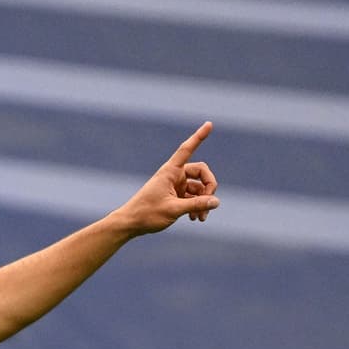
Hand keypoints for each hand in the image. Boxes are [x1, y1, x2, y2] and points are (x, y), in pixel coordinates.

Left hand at [112, 122, 218, 236]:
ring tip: (200, 218)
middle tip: (209, 204)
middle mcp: (174, 175)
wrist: (131, 223)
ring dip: (203, 202)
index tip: (209, 124)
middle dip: (209, 188)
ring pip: (199, 188)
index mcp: (170, 171)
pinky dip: (196, 206)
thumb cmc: (147, 214)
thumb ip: (197, 205)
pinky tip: (195, 218)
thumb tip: (217, 202)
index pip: (187, 149)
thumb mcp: (174, 210)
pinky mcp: (176, 196)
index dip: (198, 137)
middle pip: (201, 172)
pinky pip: (193, 197)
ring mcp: (176, 185)